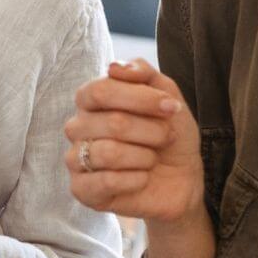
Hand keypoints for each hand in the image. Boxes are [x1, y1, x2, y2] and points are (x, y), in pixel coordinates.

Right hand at [64, 59, 204, 223]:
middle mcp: (77, 127)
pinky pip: (106, 181)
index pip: (101, 91)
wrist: (181, 180)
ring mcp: (76, 159)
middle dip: (152, 131)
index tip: (171, 107)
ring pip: (109, 153)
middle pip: (112, 123)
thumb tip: (115, 67)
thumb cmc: (169, 135)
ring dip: (144, 157)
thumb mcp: (167, 96)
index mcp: (91, 101)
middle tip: (167, 138)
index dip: (140, 98)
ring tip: (152, 160)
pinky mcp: (81, 190)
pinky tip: (143, 178)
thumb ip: (143, 73)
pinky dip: (135, 180)